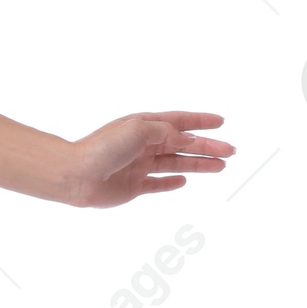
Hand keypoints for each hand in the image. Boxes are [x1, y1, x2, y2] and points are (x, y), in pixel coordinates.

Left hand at [65, 112, 233, 207]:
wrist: (76, 175)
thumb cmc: (102, 147)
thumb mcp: (139, 129)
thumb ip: (166, 132)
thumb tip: (186, 138)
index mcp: (143, 126)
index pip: (178, 121)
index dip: (200, 121)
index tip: (221, 122)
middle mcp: (142, 144)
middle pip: (182, 145)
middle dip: (207, 147)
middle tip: (231, 151)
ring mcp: (137, 166)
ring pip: (175, 163)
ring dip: (198, 164)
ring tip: (221, 167)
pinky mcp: (132, 186)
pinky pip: (156, 184)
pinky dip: (170, 182)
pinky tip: (183, 180)